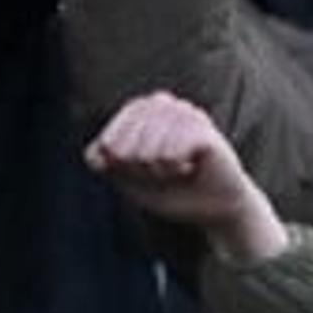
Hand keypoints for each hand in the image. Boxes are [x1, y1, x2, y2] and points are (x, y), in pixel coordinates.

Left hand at [86, 90, 286, 263]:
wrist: (217, 209)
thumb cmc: (174, 191)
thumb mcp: (131, 180)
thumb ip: (107, 164)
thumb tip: (95, 155)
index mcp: (140, 110)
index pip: (108, 143)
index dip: (122, 169)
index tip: (144, 174)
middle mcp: (160, 103)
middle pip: (123, 148)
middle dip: (141, 172)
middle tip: (164, 174)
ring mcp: (182, 111)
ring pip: (146, 151)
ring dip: (160, 172)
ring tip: (178, 171)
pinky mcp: (201, 127)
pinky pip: (170, 153)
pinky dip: (177, 169)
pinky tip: (190, 168)